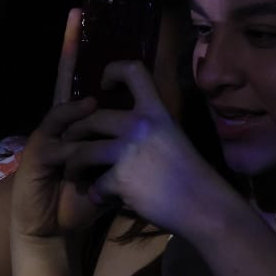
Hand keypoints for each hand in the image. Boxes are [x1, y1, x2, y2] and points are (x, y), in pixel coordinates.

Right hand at [11, 9, 109, 240]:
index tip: (82, 15)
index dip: (79, 50)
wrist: (55, 229)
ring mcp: (46, 137)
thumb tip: (153, 124)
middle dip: (68, 48)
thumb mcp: (111, 165)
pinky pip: (55, 137)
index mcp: (76, 122)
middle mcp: (58, 123)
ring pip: (64, 110)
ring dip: (80, 108)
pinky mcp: (37, 156)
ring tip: (95, 102)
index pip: (80, 78)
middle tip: (76, 15)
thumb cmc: (83, 196)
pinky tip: (80, 126)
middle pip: (64, 79)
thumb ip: (123, 142)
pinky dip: (69, 131)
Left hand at [58, 62, 232, 237]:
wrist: (202, 205)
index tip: (104, 86)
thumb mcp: (173, 137)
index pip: (134, 71)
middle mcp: (141, 125)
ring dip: (74, 166)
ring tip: (75, 174)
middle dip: (75, 133)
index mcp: (157, 111)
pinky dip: (97, 194)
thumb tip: (122, 127)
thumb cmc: (192, 173)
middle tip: (72, 144)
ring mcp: (129, 151)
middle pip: (91, 118)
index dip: (113, 70)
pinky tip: (104, 198)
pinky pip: (95, 185)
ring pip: (81, 152)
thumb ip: (150, 127)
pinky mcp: (120, 178)